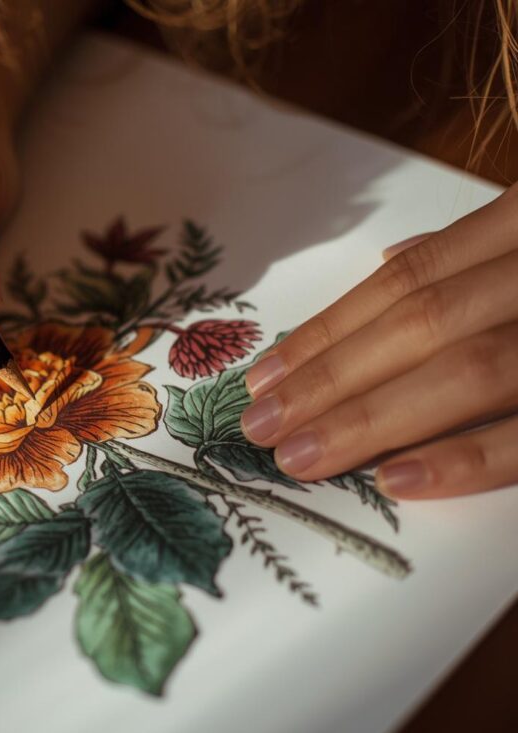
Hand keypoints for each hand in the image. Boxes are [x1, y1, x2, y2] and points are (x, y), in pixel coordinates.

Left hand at [239, 184, 517, 499]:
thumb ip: (477, 249)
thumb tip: (396, 260)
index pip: (408, 281)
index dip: (327, 331)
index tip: (262, 378)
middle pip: (421, 323)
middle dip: (330, 378)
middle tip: (257, 426)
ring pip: (466, 369)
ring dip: (371, 418)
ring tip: (298, 457)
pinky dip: (468, 457)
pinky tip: (396, 481)